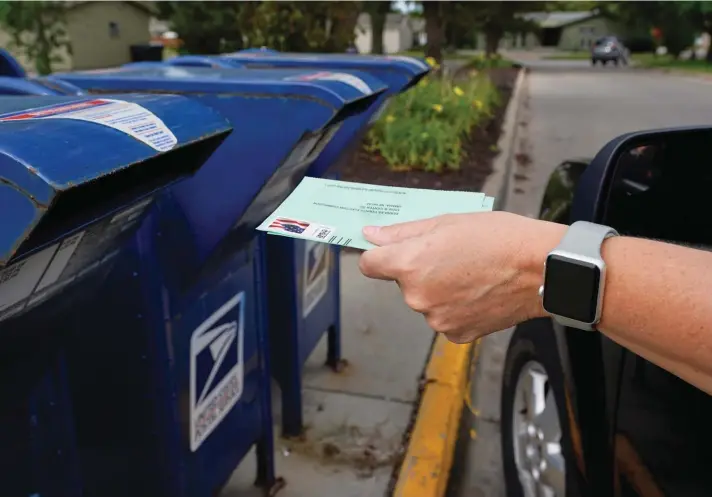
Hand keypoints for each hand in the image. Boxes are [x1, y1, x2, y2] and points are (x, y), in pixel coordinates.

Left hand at [358, 212, 565, 342]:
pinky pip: (445, 317)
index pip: (370, 264)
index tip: (394, 252)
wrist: (542, 269)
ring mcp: (436, 319)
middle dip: (420, 270)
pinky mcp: (456, 334)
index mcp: (409, 265)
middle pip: (403, 282)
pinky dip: (456, 307)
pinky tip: (478, 293)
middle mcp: (416, 297)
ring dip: (439, 290)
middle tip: (453, 256)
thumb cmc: (499, 238)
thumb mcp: (447, 222)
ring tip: (472, 274)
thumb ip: (403, 232)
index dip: (381, 255)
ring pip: (425, 300)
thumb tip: (371, 235)